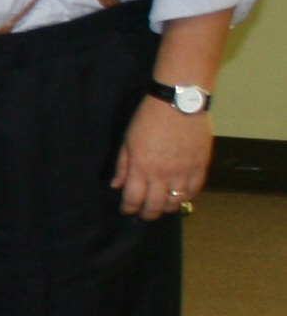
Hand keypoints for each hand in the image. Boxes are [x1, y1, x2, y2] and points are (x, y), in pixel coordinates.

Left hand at [113, 96, 211, 218]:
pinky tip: (182, 196)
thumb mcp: (128, 140)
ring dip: (168, 208)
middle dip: (147, 214)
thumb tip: (116, 185)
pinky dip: (188, 197)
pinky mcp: (201, 165)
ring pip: (176, 202)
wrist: (180, 101)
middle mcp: (163, 174)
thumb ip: (122, 166)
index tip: (127, 210)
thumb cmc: (149, 117)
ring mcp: (184, 171)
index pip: (133, 199)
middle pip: (155, 206)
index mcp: (142, 167)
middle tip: (144, 213)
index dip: (129, 209)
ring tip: (163, 205)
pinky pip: (195, 190)